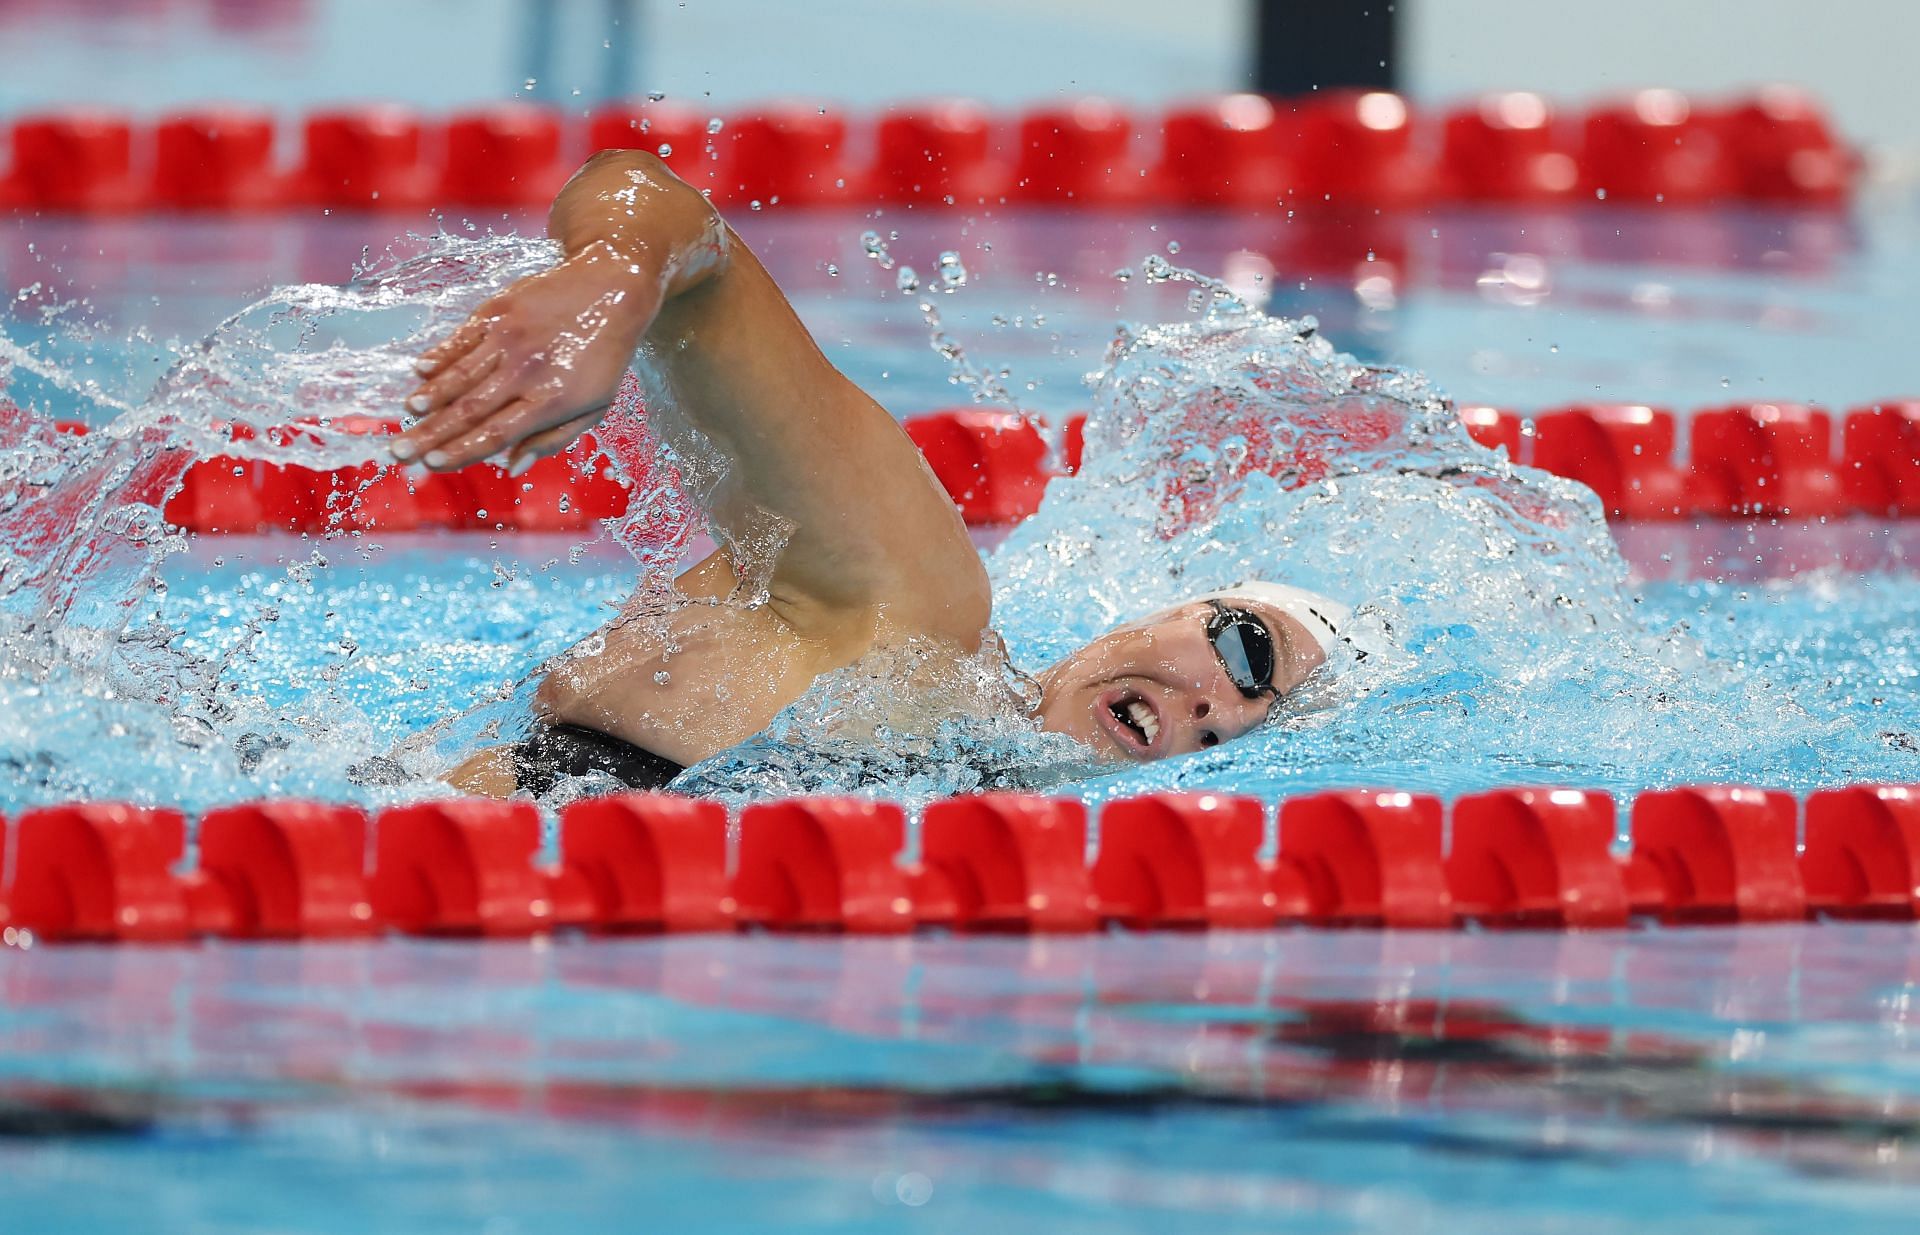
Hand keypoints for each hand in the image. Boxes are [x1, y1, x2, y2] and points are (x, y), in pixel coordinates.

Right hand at [390, 242, 659, 472]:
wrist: (612, 286)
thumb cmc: (604, 355)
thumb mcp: (595, 406)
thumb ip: (554, 439)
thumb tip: (513, 468)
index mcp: (551, 399)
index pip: (497, 433)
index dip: (462, 451)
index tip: (433, 464)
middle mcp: (526, 371)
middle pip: (470, 410)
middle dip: (430, 434)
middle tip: (398, 452)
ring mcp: (509, 338)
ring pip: (460, 374)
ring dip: (430, 397)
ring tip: (406, 415)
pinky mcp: (499, 310)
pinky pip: (462, 338)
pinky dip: (439, 356)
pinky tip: (419, 372)